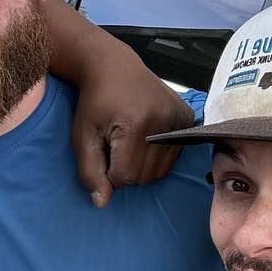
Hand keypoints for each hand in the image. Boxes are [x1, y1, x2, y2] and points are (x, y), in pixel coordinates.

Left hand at [69, 39, 190, 207]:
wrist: (113, 66)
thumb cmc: (94, 103)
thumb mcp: (83, 136)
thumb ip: (90, 171)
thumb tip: (102, 203)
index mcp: (136, 125)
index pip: (125, 177)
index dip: (108, 171)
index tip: (103, 150)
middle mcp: (163, 122)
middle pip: (144, 176)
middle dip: (125, 169)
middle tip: (115, 144)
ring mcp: (179, 119)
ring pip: (160, 171)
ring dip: (141, 165)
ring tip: (129, 140)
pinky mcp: (188, 119)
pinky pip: (173, 157)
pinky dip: (157, 155)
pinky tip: (146, 137)